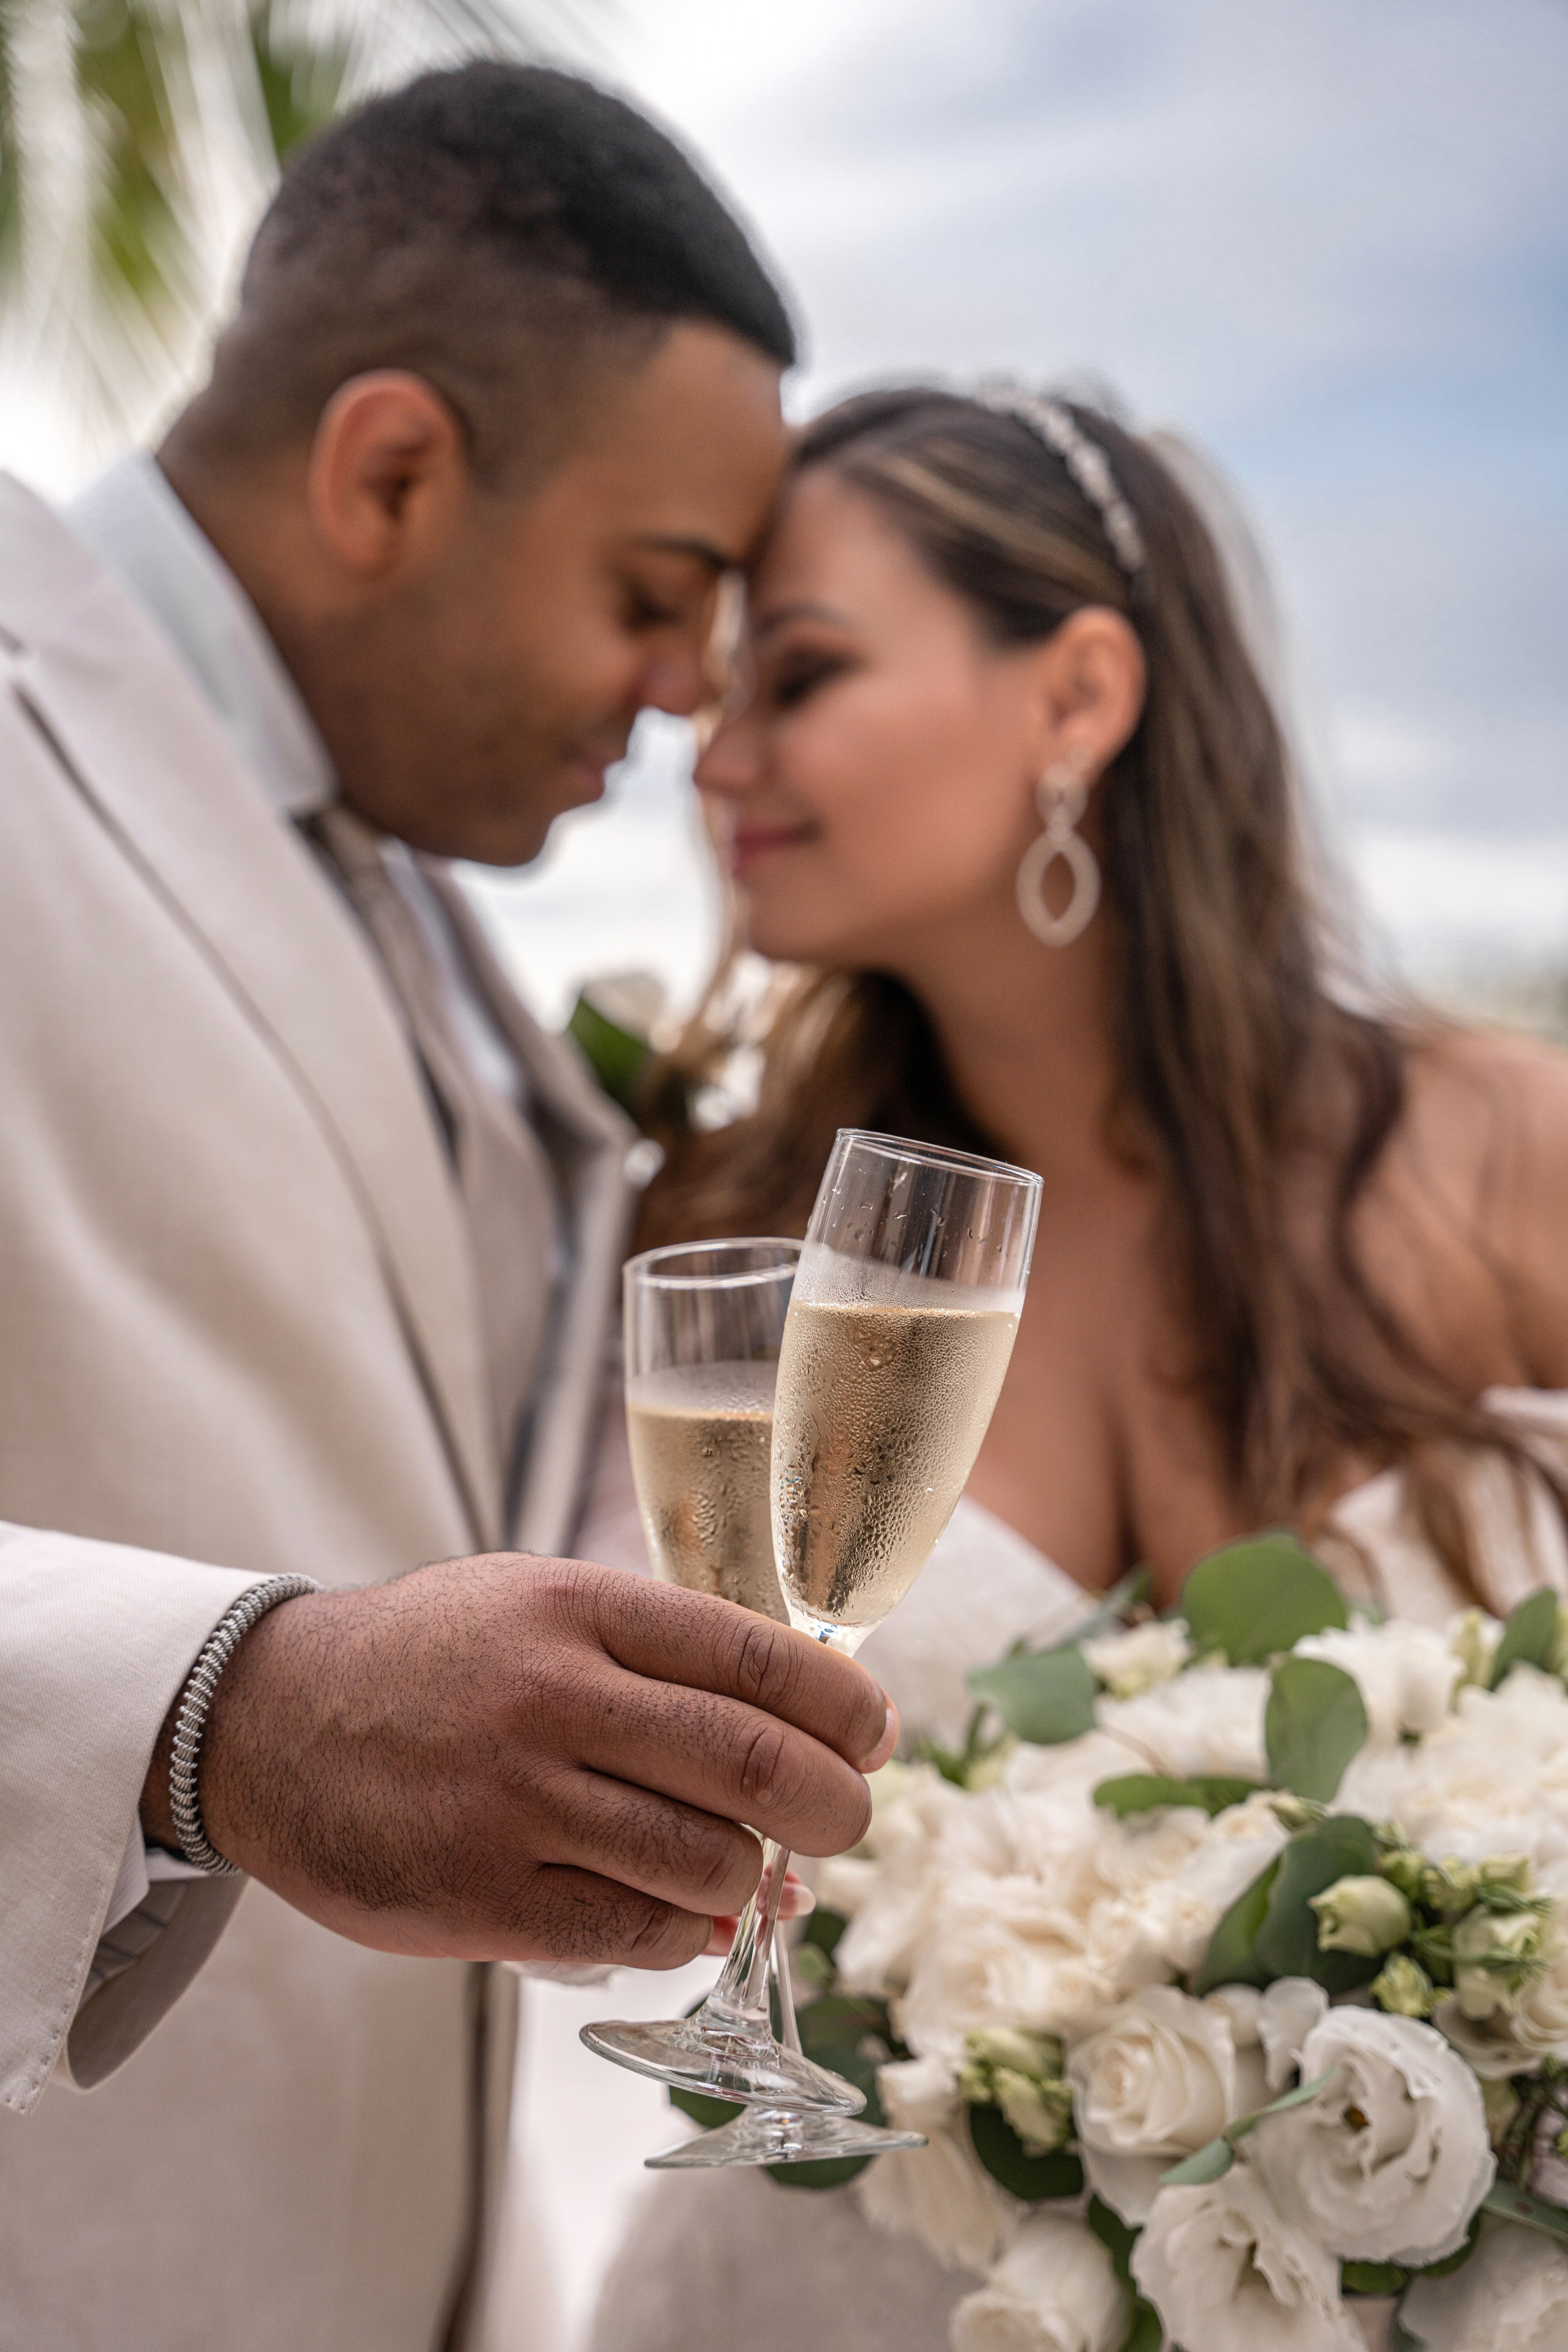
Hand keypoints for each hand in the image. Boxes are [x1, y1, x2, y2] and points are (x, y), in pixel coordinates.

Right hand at [141, 1554, 894, 1971]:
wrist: (270, 1725)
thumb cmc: (432, 1663)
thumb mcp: (538, 1606)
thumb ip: (654, 1659)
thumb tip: (794, 1739)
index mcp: (581, 1609)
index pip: (758, 1658)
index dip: (844, 1706)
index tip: (876, 1734)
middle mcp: (555, 1696)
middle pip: (752, 1762)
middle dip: (833, 1805)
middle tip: (845, 1820)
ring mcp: (517, 1799)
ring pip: (705, 1857)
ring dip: (753, 1878)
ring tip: (748, 1871)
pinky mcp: (482, 1894)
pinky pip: (634, 1931)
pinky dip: (685, 1932)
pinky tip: (682, 1915)